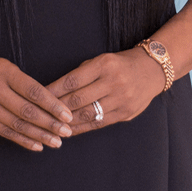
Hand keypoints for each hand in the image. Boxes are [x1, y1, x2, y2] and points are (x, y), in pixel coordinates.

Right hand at [0, 49, 73, 150]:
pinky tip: (36, 145)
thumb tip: (46, 103)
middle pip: (27, 110)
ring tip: (55, 142)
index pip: (34, 91)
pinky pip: (4, 132)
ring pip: (17, 124)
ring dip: (39, 135)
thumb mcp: (1, 65)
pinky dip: (22, 140)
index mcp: (4, 70)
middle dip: (50, 123)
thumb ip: (20, 82)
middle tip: (67, 132)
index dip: (52, 105)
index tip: (67, 115)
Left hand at [46, 47, 165, 135]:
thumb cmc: (120, 63)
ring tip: (51, 126)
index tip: (40, 96)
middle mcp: (113, 81)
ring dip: (67, 122)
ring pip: (88, 114)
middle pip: (78, 99)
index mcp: (104, 64)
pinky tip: (69, 130)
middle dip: (57, 108)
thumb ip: (82, 73)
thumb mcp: (102, 60)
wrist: (151, 70)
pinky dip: (81, 128)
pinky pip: (99, 124)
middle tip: (40, 114)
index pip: (73, 80)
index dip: (54, 90)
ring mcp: (121, 99)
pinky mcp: (126, 113)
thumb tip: (56, 90)